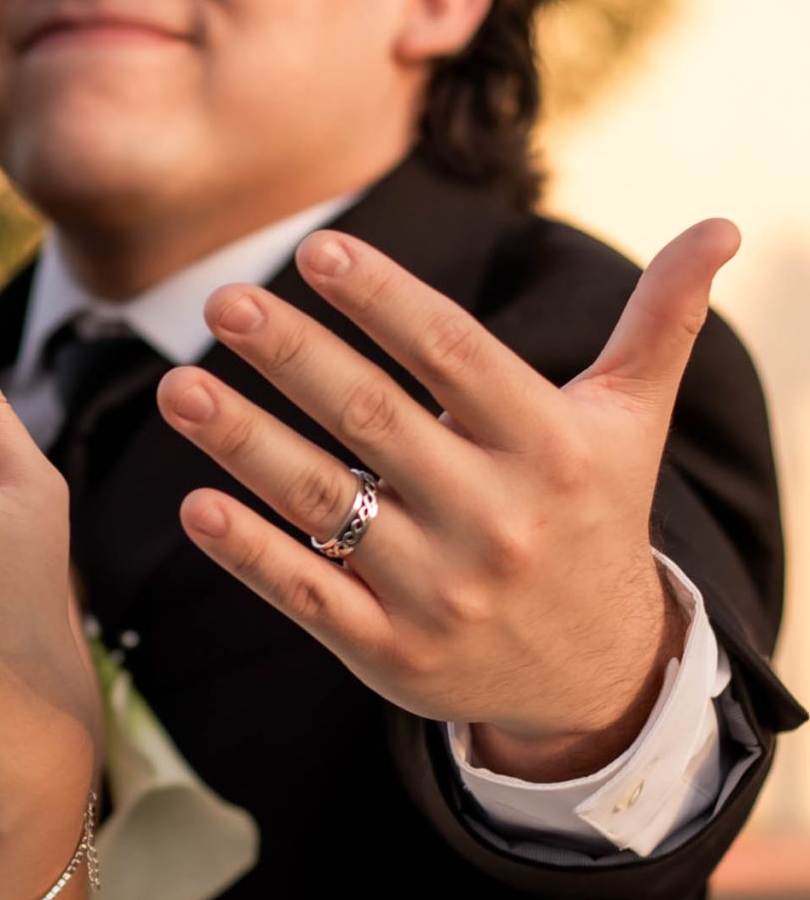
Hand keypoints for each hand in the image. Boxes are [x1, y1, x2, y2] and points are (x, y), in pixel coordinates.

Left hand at [159, 219, 738, 781]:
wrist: (598, 677)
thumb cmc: (596, 517)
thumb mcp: (633, 422)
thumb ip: (661, 322)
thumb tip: (722, 223)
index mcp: (550, 448)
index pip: (456, 357)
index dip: (387, 301)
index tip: (318, 251)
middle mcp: (496, 518)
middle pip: (377, 423)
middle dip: (296, 358)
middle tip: (223, 301)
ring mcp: (440, 592)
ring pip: (328, 505)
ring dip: (246, 446)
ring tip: (176, 388)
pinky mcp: (392, 653)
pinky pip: (309, 595)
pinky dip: (250, 553)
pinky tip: (196, 505)